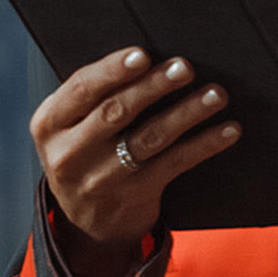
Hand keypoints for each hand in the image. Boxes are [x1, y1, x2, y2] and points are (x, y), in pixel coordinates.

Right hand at [29, 46, 239, 276]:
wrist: (86, 222)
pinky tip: (227, 130)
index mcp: (50, 124)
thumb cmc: (85, 151)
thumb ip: (95, 94)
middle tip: (184, 67)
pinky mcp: (135, 195)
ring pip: (150, 138)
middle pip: (116, 112)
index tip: (143, 54)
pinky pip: (175, 164)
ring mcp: (102, 178)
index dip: (112, 70)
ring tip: (216, 94)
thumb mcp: (71, 125)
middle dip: (154, 86)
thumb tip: (150, 55)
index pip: (81, 89)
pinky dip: (204, 144)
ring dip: (187, 113)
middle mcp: (70, 153)